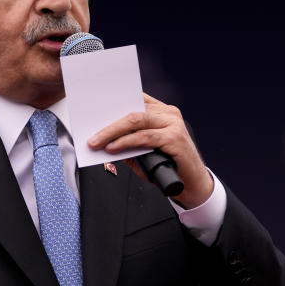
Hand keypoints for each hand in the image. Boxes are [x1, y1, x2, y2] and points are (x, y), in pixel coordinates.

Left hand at [87, 94, 213, 207]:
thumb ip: (128, 142)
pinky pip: (144, 137)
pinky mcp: (175, 138)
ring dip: (112, 132)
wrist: (192, 185)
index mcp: (161, 112)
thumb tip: (104, 139)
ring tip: (96, 142)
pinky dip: (125, 142)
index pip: (135, 100)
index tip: (94, 109)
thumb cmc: (168, 166)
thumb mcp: (143, 152)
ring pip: (137, 121)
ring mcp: (173, 124)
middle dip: (108, 123)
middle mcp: (169, 114)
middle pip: (133, 111)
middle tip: (91, 136)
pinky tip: (112, 148)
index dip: (114, 103)